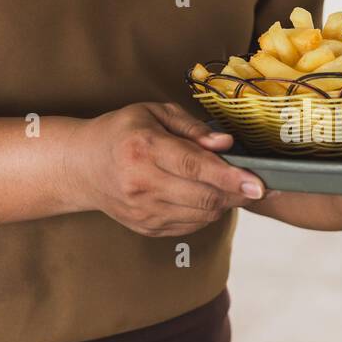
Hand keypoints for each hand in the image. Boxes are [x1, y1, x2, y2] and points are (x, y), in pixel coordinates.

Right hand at [65, 102, 263, 236]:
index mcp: (144, 148)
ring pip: (202, 215)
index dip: (232, 177)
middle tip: (256, 185)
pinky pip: (190, 226)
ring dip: (224, 203)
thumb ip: (193, 128)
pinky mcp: (146, 227)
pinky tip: (203, 196)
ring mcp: (142, 210)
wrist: (82, 167)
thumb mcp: (154, 113)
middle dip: (237, 194)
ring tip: (227, 186)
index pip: (196, 167)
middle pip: (203, 197)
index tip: (259, 183)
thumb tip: (226, 143)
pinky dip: (206, 213)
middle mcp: (141, 183)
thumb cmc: (122, 133)